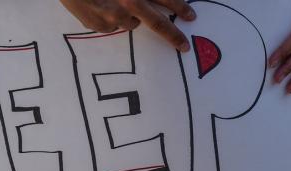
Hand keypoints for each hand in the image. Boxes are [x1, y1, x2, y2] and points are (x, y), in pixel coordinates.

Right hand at [59, 0, 196, 51]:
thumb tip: (149, 3)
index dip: (181, 8)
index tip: (191, 17)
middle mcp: (128, 2)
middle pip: (157, 22)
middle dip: (173, 35)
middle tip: (183, 45)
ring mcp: (113, 16)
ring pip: (131, 23)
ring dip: (128, 16)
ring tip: (112, 3)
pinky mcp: (99, 25)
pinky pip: (111, 26)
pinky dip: (109, 19)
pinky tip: (98, 6)